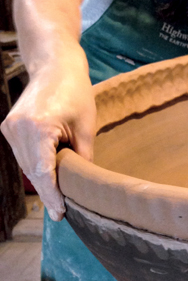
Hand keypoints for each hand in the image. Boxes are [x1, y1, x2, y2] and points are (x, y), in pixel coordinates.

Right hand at [1, 69, 95, 221]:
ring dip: (41, 179)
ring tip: (59, 196)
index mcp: (38, 128)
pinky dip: (35, 165)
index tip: (60, 214)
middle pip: (33, 172)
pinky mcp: (8, 127)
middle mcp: (18, 129)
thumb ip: (82, 159)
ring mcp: (10, 128)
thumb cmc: (76, 92)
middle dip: (48, 191)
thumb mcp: (86, 128)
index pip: (44, 173)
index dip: (53, 196)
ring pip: (26, 165)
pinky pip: (23, 155)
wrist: (55, 66)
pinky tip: (49, 175)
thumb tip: (83, 186)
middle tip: (62, 212)